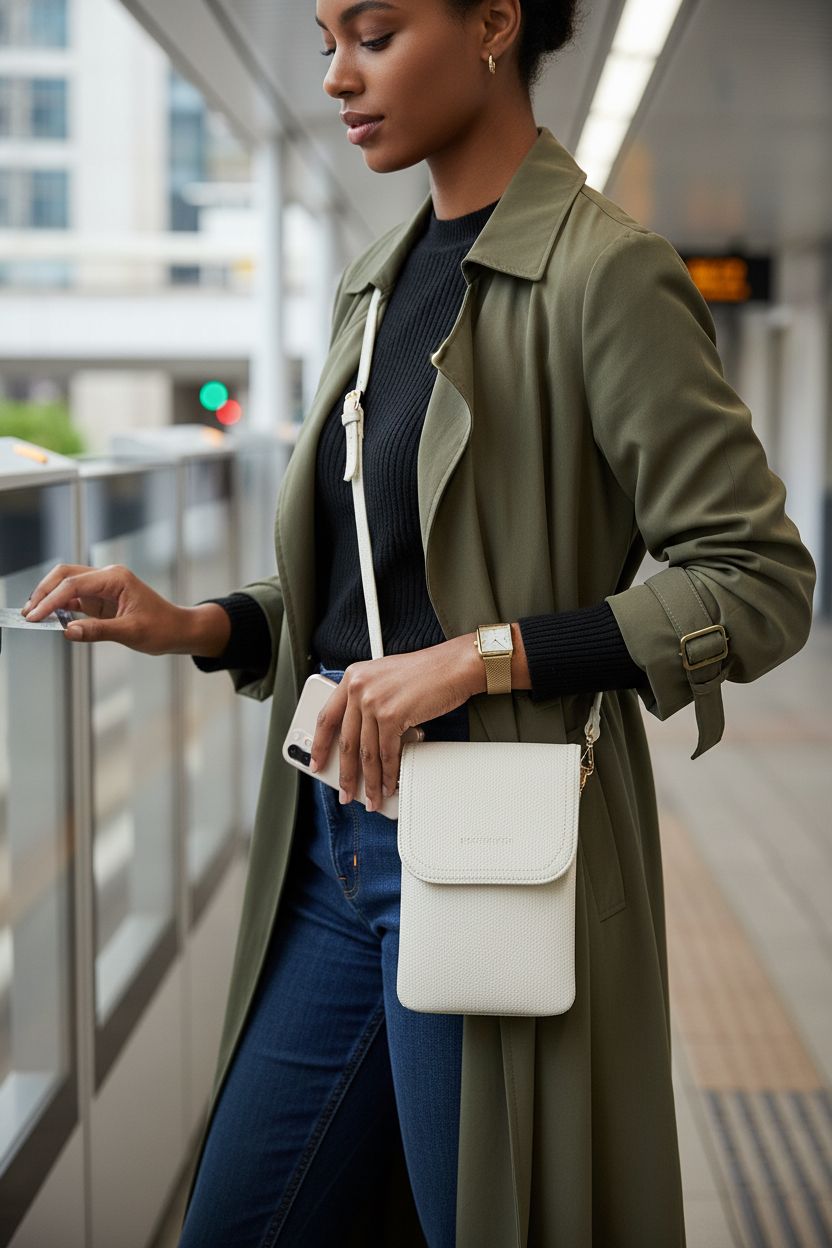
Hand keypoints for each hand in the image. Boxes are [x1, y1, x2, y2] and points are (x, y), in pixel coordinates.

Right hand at [21, 562, 194, 655]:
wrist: (179, 629)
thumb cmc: (162, 628)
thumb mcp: (131, 632)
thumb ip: (98, 630)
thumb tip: (68, 631)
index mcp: (116, 578)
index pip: (74, 584)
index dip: (51, 600)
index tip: (35, 616)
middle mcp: (108, 578)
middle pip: (65, 576)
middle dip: (44, 592)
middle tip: (28, 613)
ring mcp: (104, 587)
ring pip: (68, 585)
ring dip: (50, 599)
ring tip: (33, 617)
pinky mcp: (102, 599)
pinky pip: (75, 599)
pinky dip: (61, 607)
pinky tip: (50, 619)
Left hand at [309, 638, 476, 810]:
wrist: (454, 666)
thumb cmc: (428, 672)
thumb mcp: (386, 678)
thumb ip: (369, 700)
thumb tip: (362, 738)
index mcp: (353, 677)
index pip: (327, 717)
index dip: (319, 745)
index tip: (317, 762)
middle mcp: (358, 687)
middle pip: (345, 741)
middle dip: (345, 774)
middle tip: (345, 792)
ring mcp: (373, 701)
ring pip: (365, 753)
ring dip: (369, 781)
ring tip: (371, 797)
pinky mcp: (391, 715)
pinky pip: (386, 754)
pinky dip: (388, 774)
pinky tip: (389, 784)